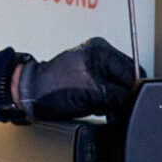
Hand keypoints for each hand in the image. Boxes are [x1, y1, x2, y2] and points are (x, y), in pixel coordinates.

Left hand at [11, 37, 138, 121]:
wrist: (29, 96)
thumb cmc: (50, 89)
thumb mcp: (90, 93)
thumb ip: (116, 94)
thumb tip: (132, 99)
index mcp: (100, 50)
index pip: (131, 69)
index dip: (133, 89)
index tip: (131, 105)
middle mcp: (100, 56)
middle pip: (127, 78)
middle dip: (123, 97)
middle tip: (116, 111)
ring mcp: (95, 68)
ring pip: (119, 88)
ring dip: (115, 102)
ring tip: (104, 110)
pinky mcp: (91, 81)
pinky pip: (109, 93)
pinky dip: (107, 103)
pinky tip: (99, 109)